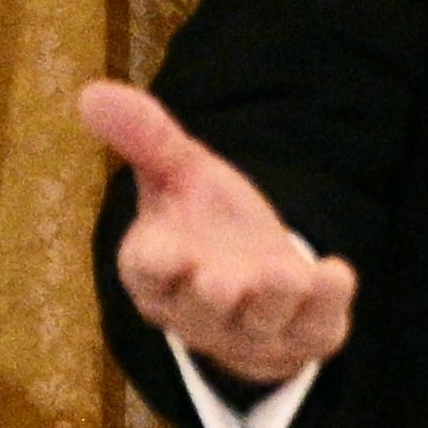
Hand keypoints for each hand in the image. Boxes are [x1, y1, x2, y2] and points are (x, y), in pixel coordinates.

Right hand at [82, 80, 357, 381]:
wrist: (256, 274)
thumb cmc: (204, 223)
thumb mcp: (179, 174)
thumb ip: (145, 138)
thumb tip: (91, 93)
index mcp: (158, 271)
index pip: (148, 273)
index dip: (155, 266)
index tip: (162, 253)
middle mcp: (199, 311)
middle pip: (200, 312)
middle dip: (212, 297)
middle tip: (221, 281)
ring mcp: (252, 331)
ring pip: (259, 324)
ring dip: (272, 299)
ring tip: (286, 273)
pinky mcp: (303, 335)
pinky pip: (315, 329)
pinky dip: (327, 302)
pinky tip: (336, 272)